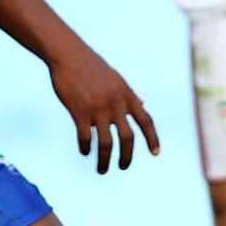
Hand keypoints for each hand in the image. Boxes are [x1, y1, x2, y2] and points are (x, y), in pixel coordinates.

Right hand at [48, 47, 160, 172]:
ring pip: (107, 144)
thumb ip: (129, 95)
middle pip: (128, 138)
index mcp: (127, 96)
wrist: (69, 55)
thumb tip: (141, 105)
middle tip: (123, 167)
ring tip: (103, 170)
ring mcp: (98, 109)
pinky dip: (86, 148)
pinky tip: (85, 152)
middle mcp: (116, 104)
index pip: (146, 121)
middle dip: (127, 156)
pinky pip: (86, 138)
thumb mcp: (117, 80)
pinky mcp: (80, 112)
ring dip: (105, 161)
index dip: (153, 138)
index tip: (156, 153)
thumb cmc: (92, 67)